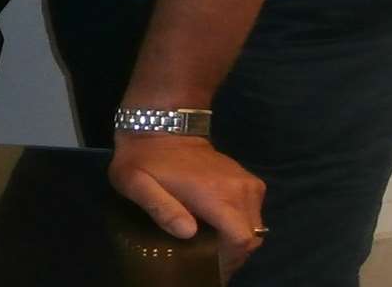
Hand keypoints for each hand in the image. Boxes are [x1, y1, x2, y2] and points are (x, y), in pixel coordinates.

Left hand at [109, 133, 265, 278]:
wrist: (161, 123)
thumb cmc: (144, 158)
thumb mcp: (136, 184)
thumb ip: (161, 208)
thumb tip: (188, 232)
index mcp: (217, 194)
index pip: (241, 240)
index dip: (229, 260)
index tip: (210, 268)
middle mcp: (240, 189)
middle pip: (251, 236)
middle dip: (233, 254)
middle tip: (208, 260)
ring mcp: (246, 182)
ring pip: (255, 225)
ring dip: (237, 239)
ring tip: (211, 245)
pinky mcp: (246, 178)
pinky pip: (253, 211)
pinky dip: (240, 224)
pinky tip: (217, 226)